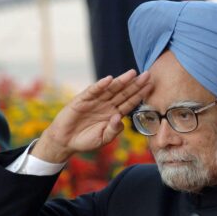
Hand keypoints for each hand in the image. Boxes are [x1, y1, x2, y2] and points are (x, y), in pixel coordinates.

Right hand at [31, 69, 152, 162]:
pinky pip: (93, 91)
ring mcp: (95, 101)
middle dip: (135, 84)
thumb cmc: (86, 140)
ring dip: (121, 81)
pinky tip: (109, 80)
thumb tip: (120, 118)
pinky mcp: (82, 100)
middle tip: (147, 74)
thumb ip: (114, 130)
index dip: (140, 94)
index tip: (150, 86)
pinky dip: (100, 85)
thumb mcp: (104, 138)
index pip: (130, 102)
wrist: (66, 141)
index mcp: (114, 113)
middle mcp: (107, 105)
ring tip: (132, 73)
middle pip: (124, 92)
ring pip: (111, 89)